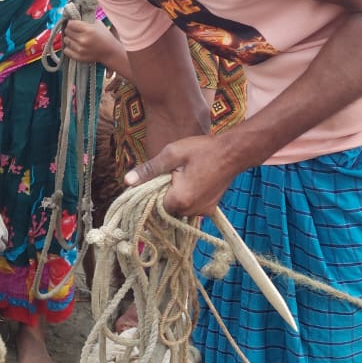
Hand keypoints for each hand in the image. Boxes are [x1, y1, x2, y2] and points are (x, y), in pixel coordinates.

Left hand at [61, 18, 126, 72]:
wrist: (110, 52)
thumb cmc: (105, 36)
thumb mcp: (98, 24)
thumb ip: (86, 21)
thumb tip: (74, 17)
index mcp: (88, 30)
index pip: (70, 24)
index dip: (71, 23)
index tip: (73, 24)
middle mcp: (83, 39)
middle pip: (67, 31)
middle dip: (70, 30)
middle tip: (74, 31)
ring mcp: (80, 49)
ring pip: (66, 40)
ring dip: (69, 39)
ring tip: (75, 39)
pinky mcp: (78, 57)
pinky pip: (66, 50)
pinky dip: (69, 48)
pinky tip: (74, 46)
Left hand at [124, 134, 241, 218]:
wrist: (234, 152)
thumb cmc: (202, 150)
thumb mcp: (172, 154)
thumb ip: (149, 170)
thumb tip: (127, 181)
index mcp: (178, 200)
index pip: (153, 205)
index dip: (151, 193)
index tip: (156, 180)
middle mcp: (190, 211)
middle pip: (166, 209)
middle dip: (164, 195)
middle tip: (172, 175)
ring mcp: (202, 212)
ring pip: (179, 209)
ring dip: (176, 197)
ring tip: (184, 177)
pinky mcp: (210, 209)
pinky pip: (191, 208)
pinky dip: (188, 199)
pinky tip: (193, 183)